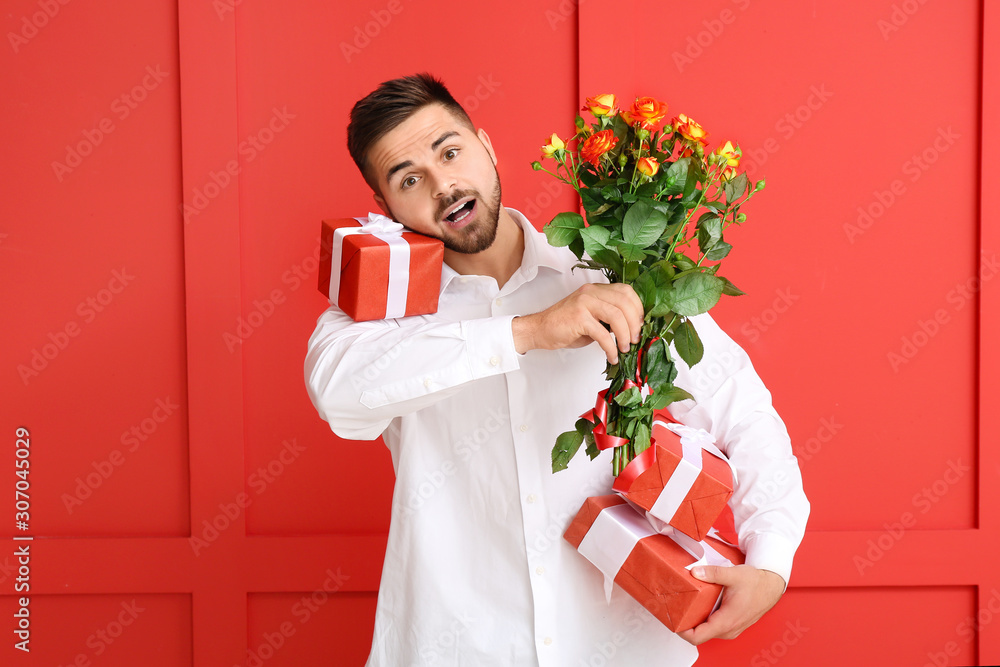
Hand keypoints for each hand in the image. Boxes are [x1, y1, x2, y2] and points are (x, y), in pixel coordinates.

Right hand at [511, 283, 644, 363]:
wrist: (540, 329)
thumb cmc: (566, 326)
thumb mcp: (592, 317)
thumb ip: (610, 317)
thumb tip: (633, 330)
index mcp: (597, 289)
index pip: (626, 291)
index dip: (638, 308)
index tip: (640, 326)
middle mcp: (591, 292)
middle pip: (624, 302)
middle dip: (635, 323)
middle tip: (635, 340)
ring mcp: (584, 303)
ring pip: (616, 316)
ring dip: (625, 335)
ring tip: (624, 348)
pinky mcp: (578, 317)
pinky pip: (602, 333)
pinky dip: (610, 348)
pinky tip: (612, 356)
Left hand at [676, 565, 785, 645]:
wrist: (771, 586)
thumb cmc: (756, 583)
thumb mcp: (733, 574)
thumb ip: (712, 573)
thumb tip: (694, 572)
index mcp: (726, 621)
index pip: (698, 637)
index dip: (682, 631)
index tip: (672, 620)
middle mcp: (728, 629)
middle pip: (700, 634)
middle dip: (686, 623)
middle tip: (675, 608)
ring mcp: (731, 629)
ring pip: (707, 631)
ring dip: (695, 621)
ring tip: (686, 606)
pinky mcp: (732, 625)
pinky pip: (713, 627)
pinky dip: (704, 619)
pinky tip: (700, 606)